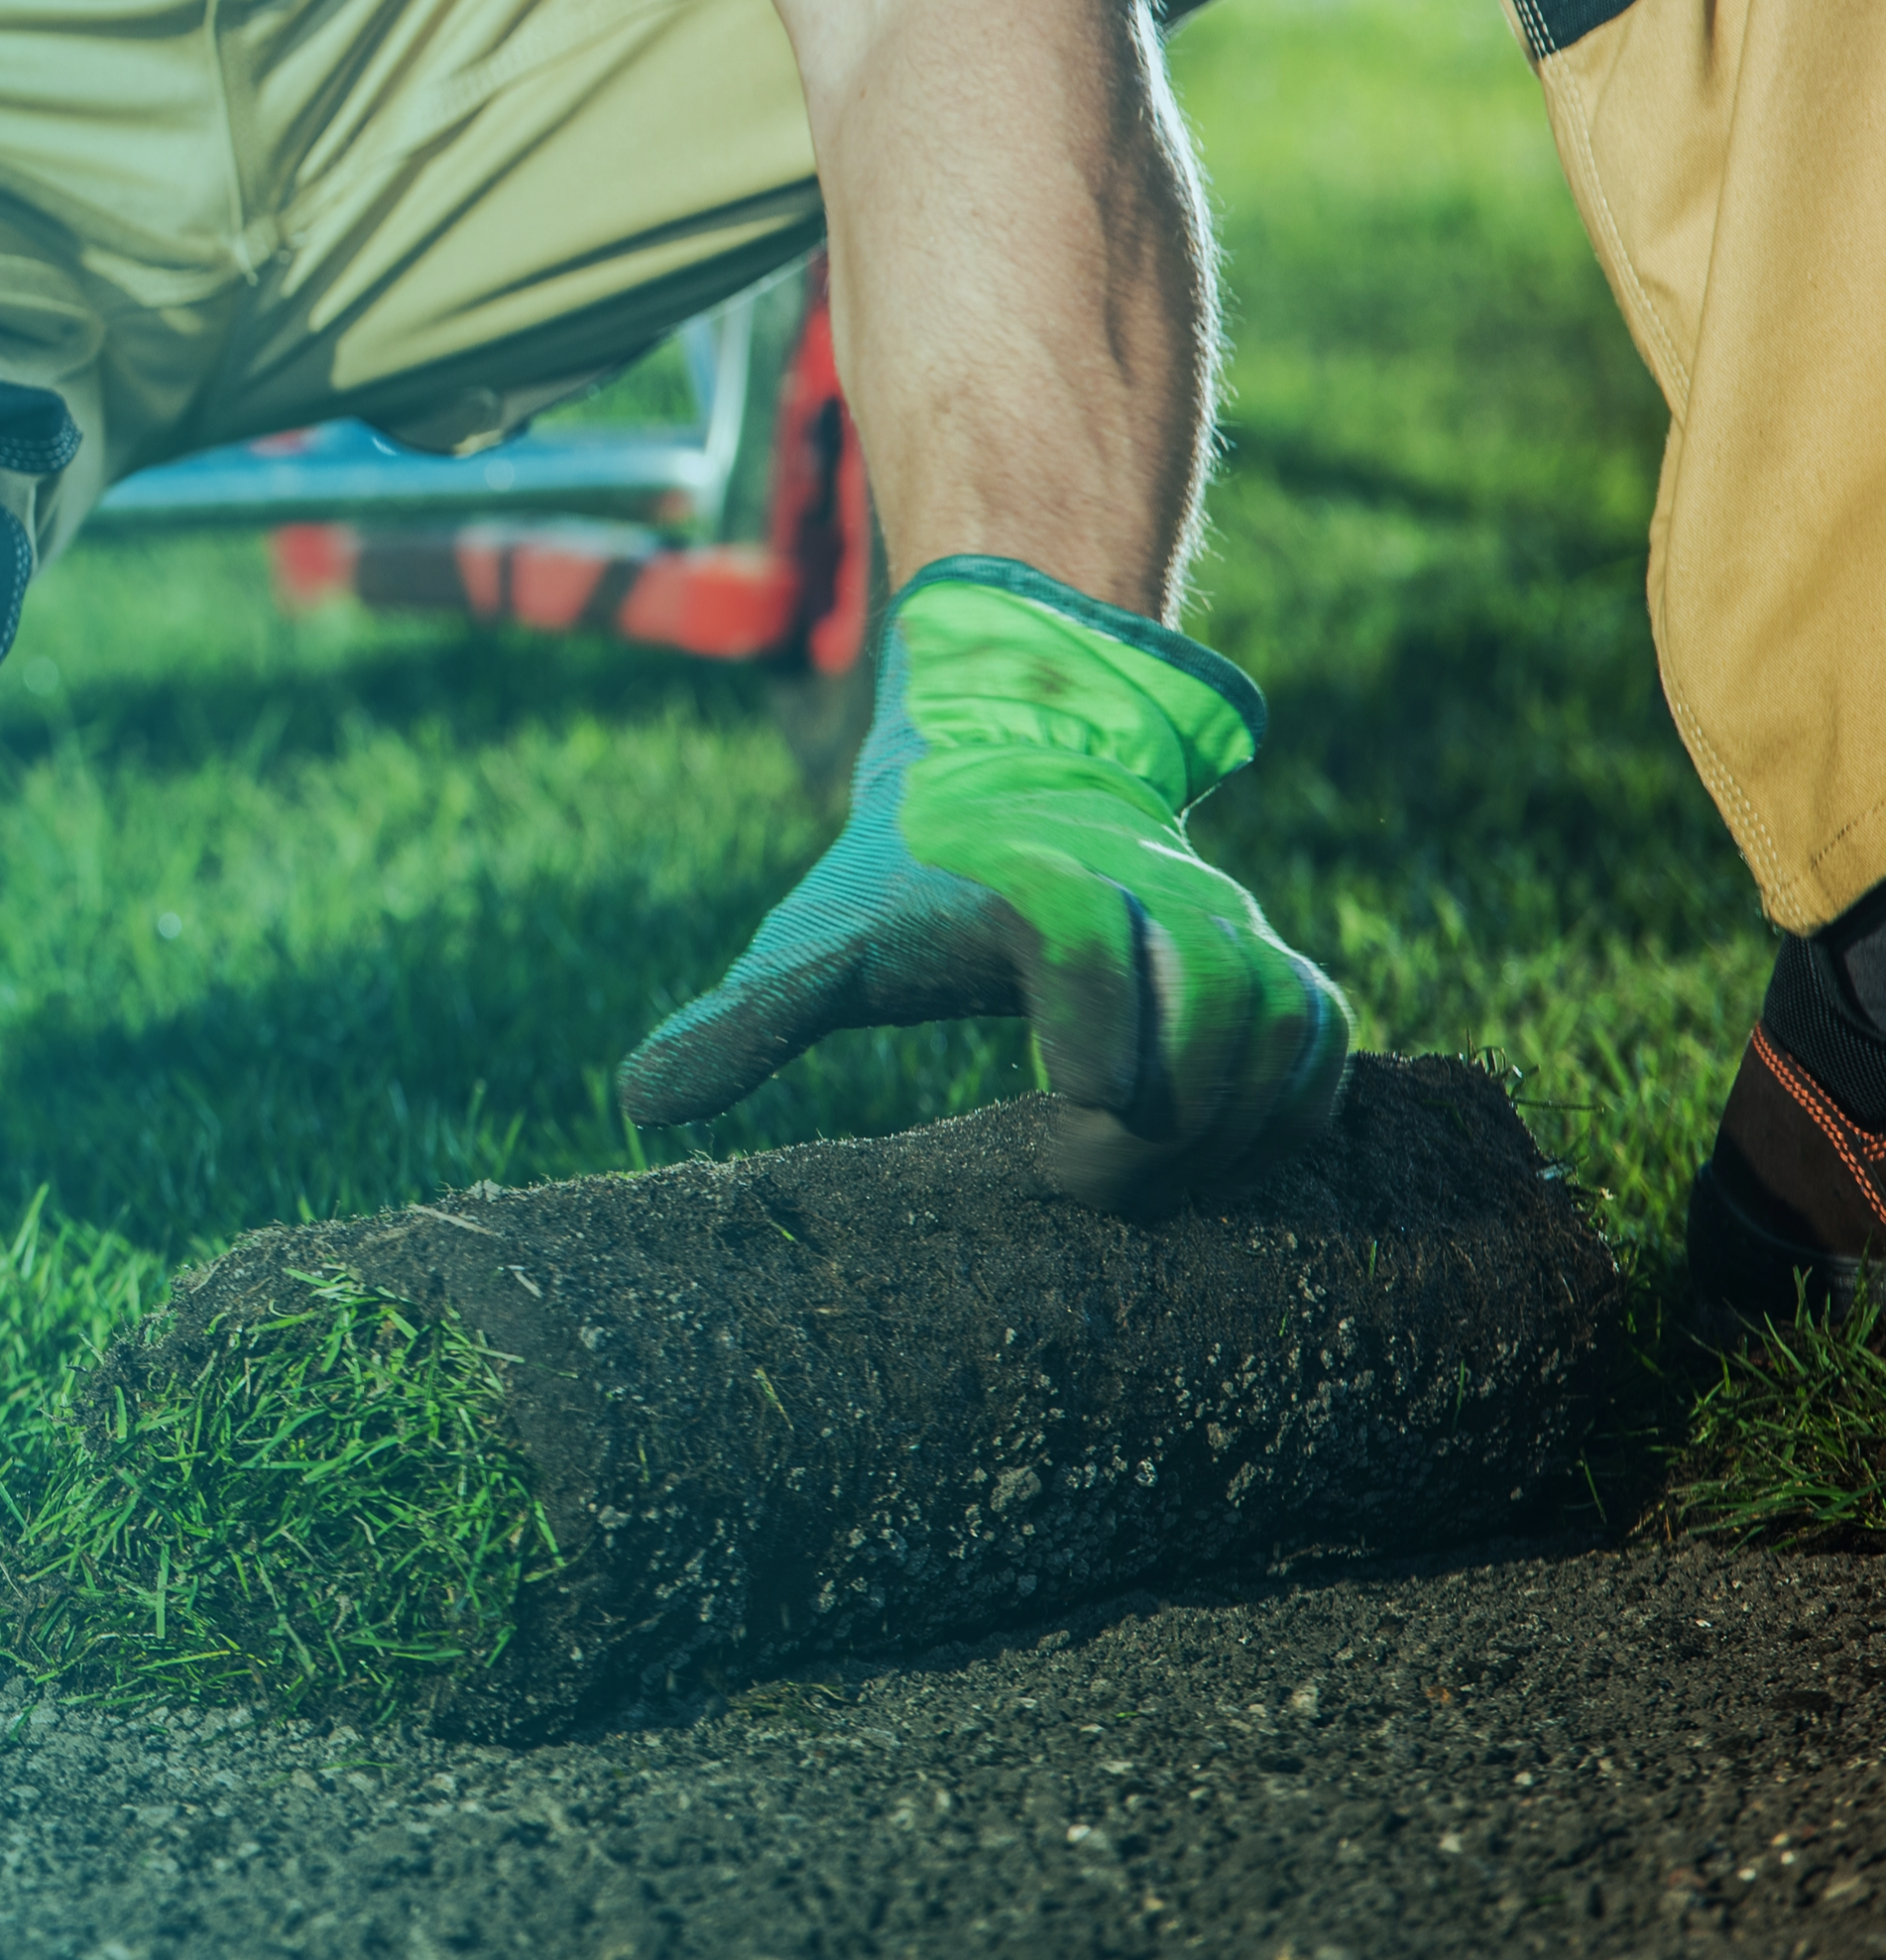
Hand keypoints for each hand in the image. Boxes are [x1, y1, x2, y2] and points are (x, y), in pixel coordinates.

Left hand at [620, 558, 1350, 1210]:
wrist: (1010, 779)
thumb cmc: (901, 884)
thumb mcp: (817, 941)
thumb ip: (743, 1019)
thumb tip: (638, 1101)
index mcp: (1032, 878)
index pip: (1081, 934)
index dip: (1091, 1020)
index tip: (1071, 1104)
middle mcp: (1150, 892)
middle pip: (1205, 1004)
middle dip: (1157, 1117)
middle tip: (1080, 1183)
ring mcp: (1223, 923)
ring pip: (1281, 1028)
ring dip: (1230, 1124)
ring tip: (1144, 1183)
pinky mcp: (1270, 960)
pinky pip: (1325, 1037)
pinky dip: (1291, 1108)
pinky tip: (1220, 1162)